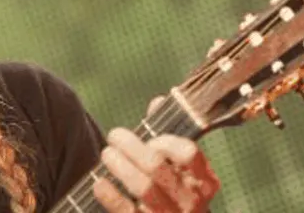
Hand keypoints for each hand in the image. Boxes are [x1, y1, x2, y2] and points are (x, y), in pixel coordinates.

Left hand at [93, 96, 220, 211]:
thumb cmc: (171, 191)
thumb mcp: (176, 167)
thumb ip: (168, 135)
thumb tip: (159, 101)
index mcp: (204, 182)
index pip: (188, 153)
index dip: (165, 141)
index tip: (151, 137)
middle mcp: (192, 202)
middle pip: (157, 167)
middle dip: (132, 147)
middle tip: (115, 135)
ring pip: (143, 188)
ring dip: (120, 166)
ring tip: (107, 153)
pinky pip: (127, 211)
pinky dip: (111, 195)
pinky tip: (99, 183)